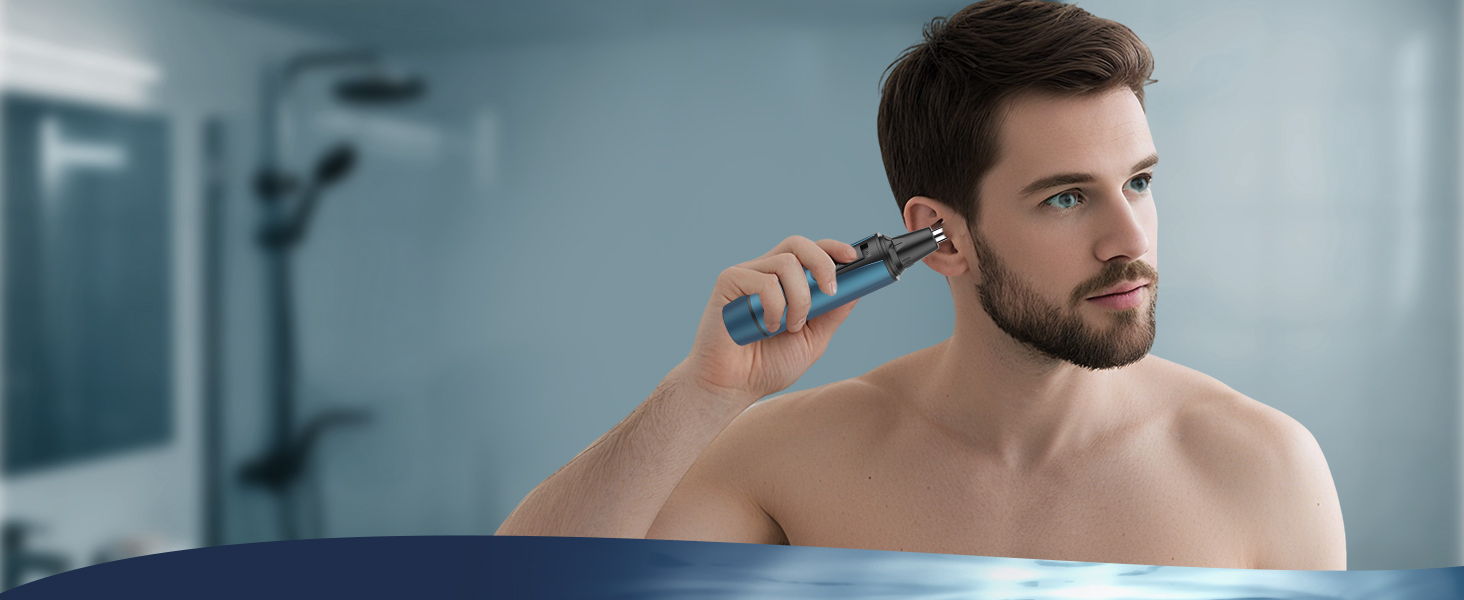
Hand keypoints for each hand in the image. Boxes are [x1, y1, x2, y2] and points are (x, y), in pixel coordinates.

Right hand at [673, 235, 861, 402]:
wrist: (732, 387)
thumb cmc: (767, 366)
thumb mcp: (812, 340)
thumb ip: (831, 314)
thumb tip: (856, 289)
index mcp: (785, 283)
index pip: (809, 251)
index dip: (831, 248)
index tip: (851, 256)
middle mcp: (766, 273)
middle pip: (799, 244)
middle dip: (822, 263)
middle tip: (829, 291)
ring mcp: (747, 275)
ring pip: (786, 263)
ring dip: (799, 299)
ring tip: (790, 327)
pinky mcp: (729, 281)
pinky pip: (765, 281)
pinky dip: (775, 308)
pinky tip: (766, 328)